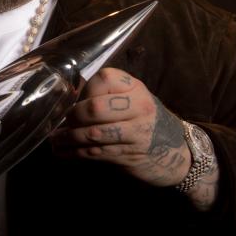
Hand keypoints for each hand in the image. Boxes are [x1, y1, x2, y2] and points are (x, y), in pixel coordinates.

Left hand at [51, 68, 190, 187]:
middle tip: (64, 123)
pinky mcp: (130, 156)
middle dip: (73, 117)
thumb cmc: (146, 122)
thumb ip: (107, 96)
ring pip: (92, 134)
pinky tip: (63, 153)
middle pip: (95, 108)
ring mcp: (136, 133)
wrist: (178, 153)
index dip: (84, 91)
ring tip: (56, 140)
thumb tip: (68, 99)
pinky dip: (75, 154)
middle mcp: (139, 107)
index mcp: (136, 88)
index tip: (75, 101)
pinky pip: (96, 153)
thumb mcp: (133, 100)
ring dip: (68, 139)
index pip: (103, 79)